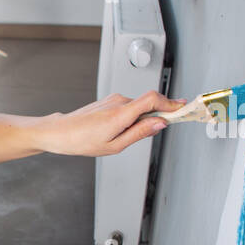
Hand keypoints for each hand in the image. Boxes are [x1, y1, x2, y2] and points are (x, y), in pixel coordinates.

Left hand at [33, 91, 185, 157]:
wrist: (61, 132)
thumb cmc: (82, 141)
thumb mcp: (115, 145)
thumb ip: (140, 133)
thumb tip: (160, 124)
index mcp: (121, 113)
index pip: (153, 99)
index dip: (171, 103)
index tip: (183, 109)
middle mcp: (119, 101)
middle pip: (150, 103)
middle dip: (159, 114)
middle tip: (166, 126)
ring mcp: (114, 99)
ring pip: (140, 106)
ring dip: (144, 117)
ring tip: (131, 134)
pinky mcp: (111, 100)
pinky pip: (131, 106)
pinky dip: (135, 115)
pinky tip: (124, 128)